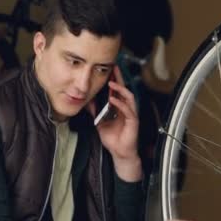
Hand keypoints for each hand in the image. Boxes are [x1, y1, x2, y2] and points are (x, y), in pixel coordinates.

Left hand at [86, 66, 140, 180]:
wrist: (120, 153)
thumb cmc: (113, 139)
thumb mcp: (100, 123)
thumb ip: (95, 112)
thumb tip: (88, 101)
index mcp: (119, 107)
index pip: (117, 90)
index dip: (114, 79)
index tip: (108, 69)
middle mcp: (126, 108)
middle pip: (124, 89)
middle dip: (119, 78)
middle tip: (114, 67)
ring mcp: (131, 114)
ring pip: (128, 97)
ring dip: (120, 89)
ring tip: (112, 82)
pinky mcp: (133, 121)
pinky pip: (128, 110)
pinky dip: (120, 103)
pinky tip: (113, 99)